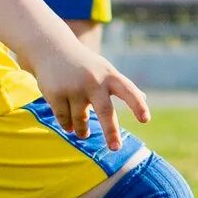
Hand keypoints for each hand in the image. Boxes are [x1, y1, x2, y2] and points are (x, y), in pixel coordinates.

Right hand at [32, 37, 148, 150]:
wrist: (52, 49)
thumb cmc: (85, 64)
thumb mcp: (105, 70)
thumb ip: (123, 86)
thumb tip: (144, 99)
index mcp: (110, 76)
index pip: (128, 91)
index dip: (137, 105)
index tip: (145, 120)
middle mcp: (94, 81)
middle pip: (105, 111)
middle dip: (111, 131)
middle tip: (115, 148)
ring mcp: (74, 88)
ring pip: (81, 120)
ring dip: (83, 130)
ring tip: (84, 134)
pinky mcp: (56, 94)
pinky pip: (65, 120)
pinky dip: (68, 125)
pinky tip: (70, 126)